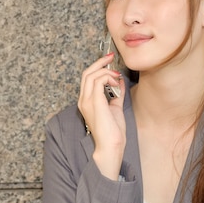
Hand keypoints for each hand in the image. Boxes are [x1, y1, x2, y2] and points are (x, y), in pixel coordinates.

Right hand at [78, 53, 126, 179]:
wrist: (111, 145)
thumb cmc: (113, 131)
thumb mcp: (115, 107)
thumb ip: (116, 94)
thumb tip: (120, 81)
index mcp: (86, 101)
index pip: (87, 78)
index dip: (97, 67)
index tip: (109, 61)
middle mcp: (83, 100)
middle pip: (87, 73)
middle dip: (100, 62)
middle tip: (111, 57)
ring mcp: (87, 101)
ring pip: (92, 75)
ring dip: (106, 71)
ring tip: (117, 77)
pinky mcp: (95, 102)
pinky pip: (98, 81)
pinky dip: (108, 77)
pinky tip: (116, 82)